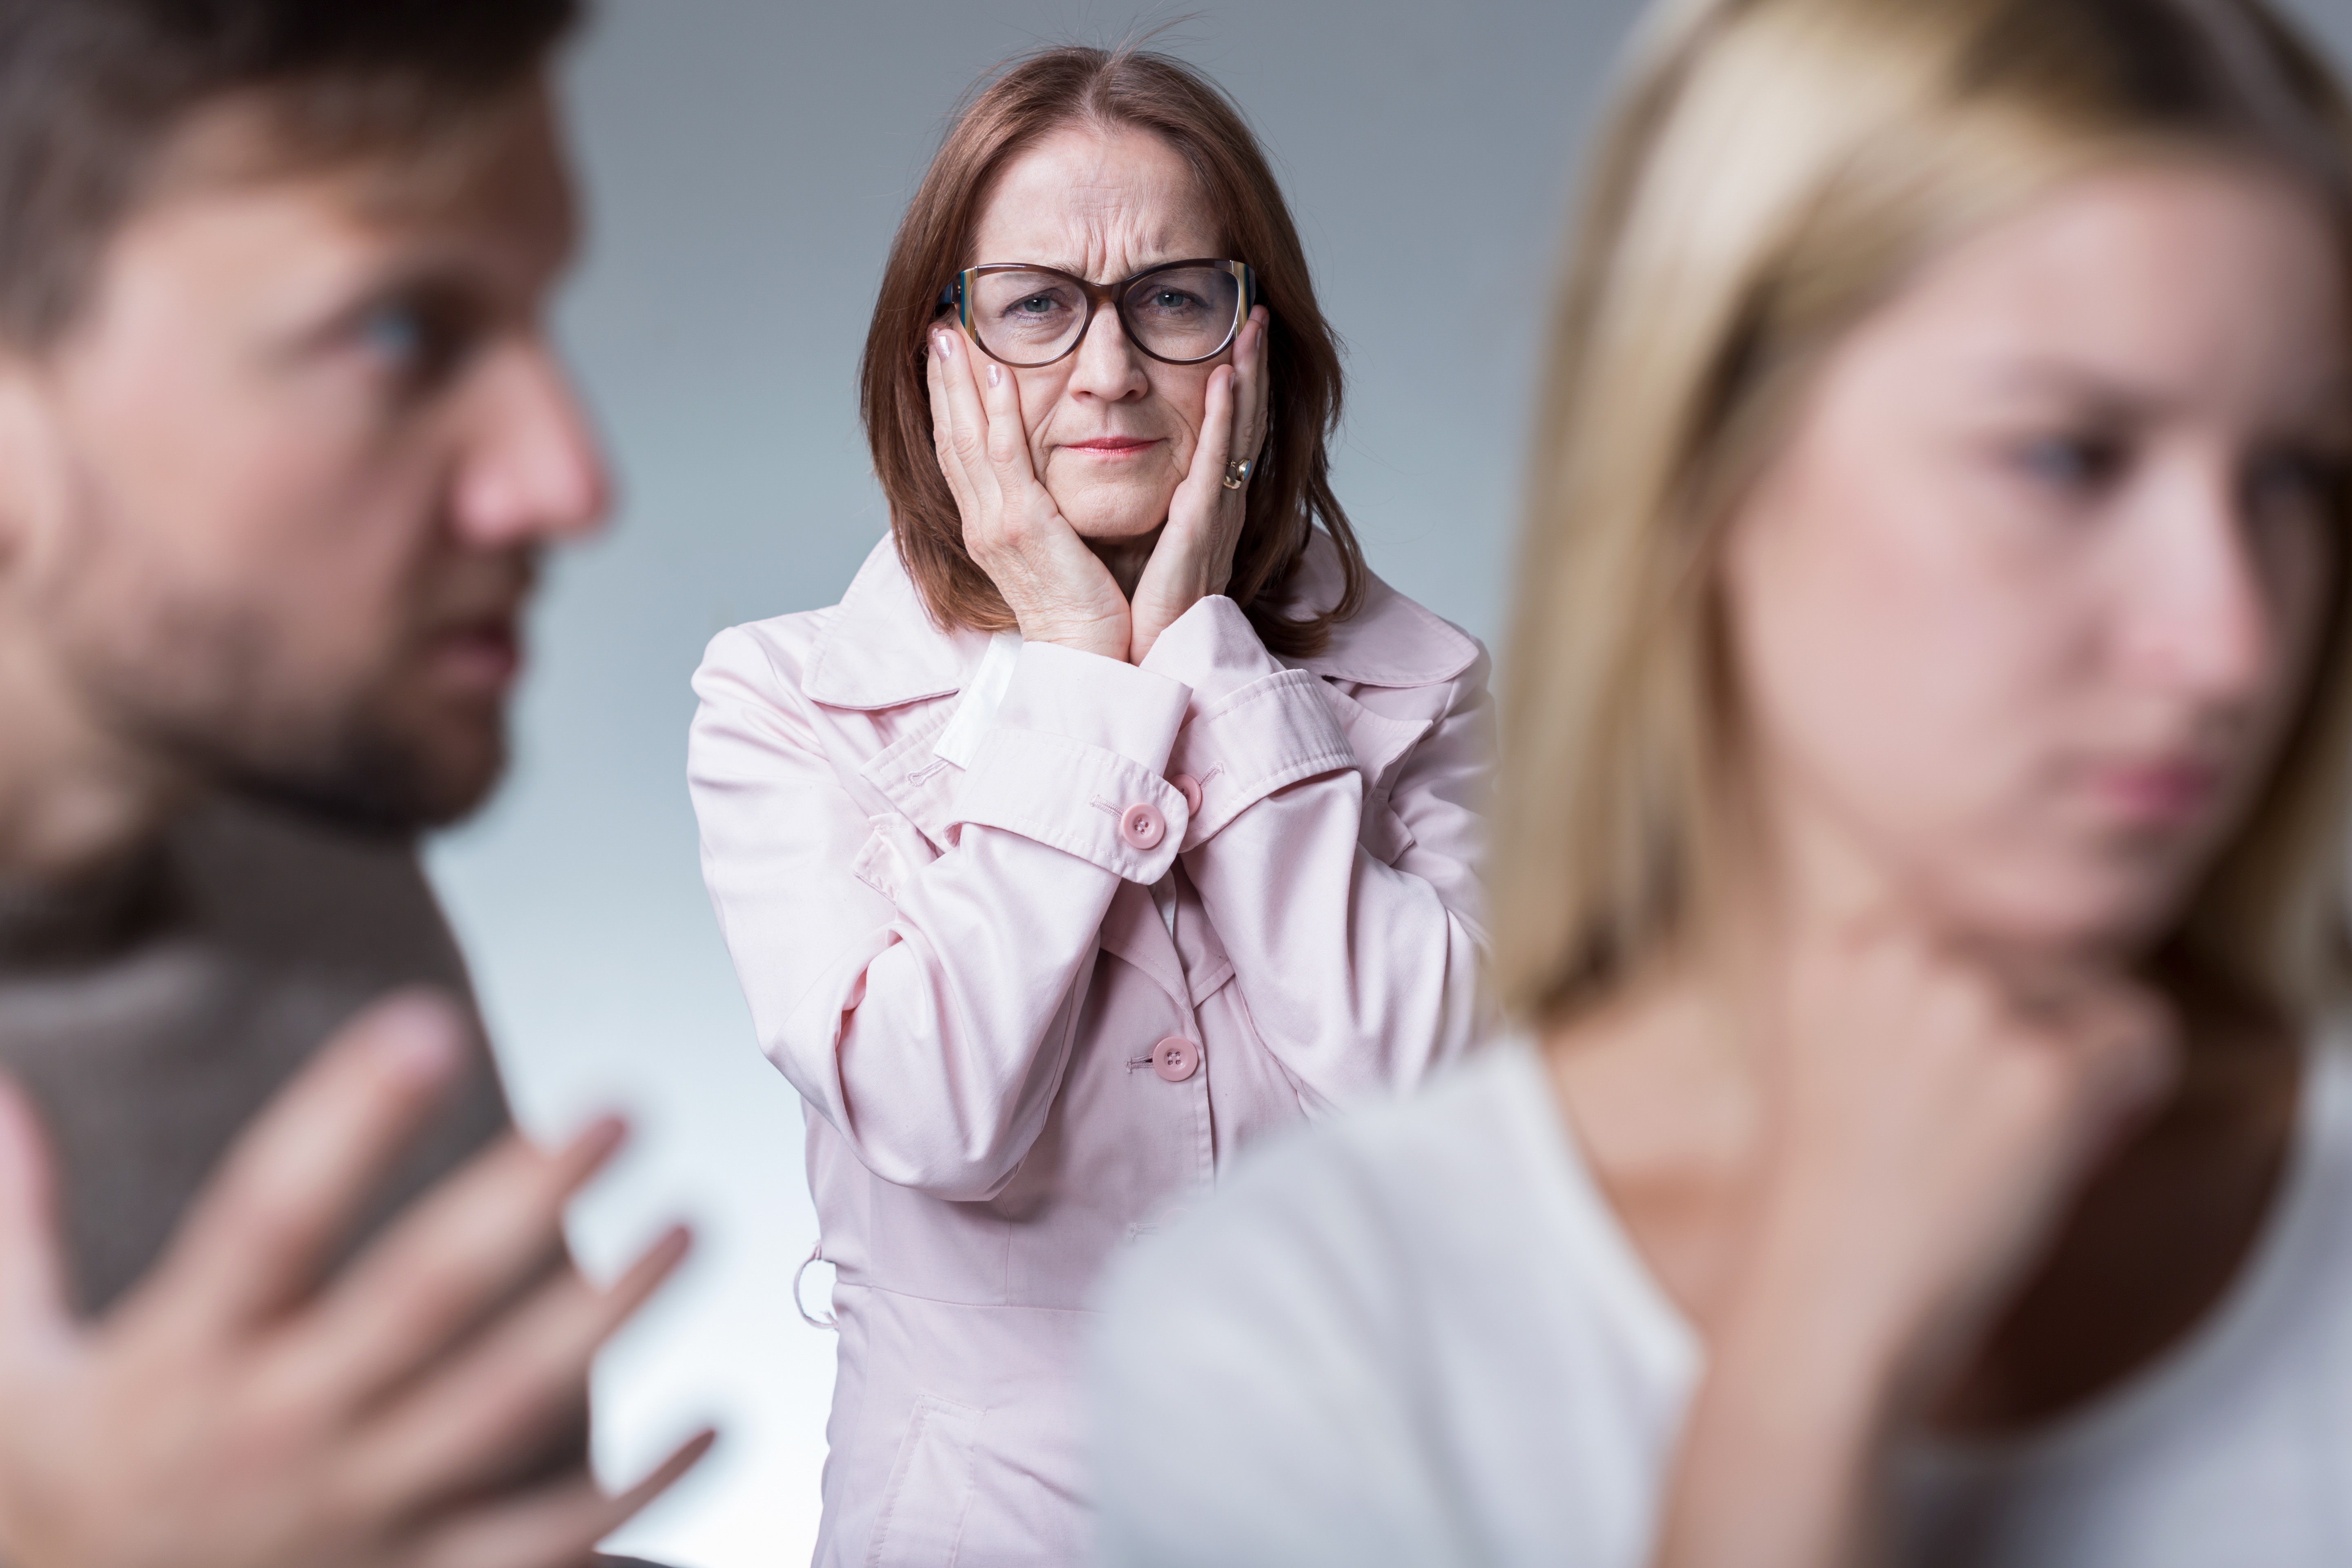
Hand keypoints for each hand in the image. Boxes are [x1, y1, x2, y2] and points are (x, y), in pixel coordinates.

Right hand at [0, 990, 711, 1567]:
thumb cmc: (47, 1519)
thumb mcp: (2, 1377)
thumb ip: (13, 1227)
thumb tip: (2, 1087)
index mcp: (176, 1366)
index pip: (271, 1215)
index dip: (349, 1117)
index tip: (431, 1022)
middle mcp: (275, 1439)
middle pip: (424, 1298)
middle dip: (529, 1198)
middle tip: (622, 1110)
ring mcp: (354, 1526)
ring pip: (508, 1408)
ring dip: (611, 1318)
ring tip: (692, 1229)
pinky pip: (544, 1546)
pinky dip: (638, 1495)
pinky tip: (716, 1426)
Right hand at [927, 326, 1130, 659]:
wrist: (1089, 656)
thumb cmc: (1082, 609)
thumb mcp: (1052, 550)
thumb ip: (1039, 513)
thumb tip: (1037, 485)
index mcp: (987, 527)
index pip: (959, 451)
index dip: (948, 401)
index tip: (945, 358)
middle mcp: (982, 522)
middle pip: (951, 436)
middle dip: (942, 380)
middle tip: (937, 328)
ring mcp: (996, 525)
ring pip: (968, 438)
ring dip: (960, 382)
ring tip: (954, 333)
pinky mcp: (1024, 527)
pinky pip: (1006, 460)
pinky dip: (998, 415)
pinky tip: (999, 376)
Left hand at [1128, 307, 1269, 663]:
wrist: (1141, 658)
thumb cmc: (1139, 608)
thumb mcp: (1148, 542)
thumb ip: (1153, 504)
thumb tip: (1133, 467)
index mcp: (1204, 505)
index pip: (1225, 431)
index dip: (1240, 383)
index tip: (1239, 334)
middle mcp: (1218, 504)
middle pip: (1242, 421)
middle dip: (1254, 365)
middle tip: (1257, 311)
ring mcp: (1214, 514)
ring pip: (1237, 432)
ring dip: (1248, 376)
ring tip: (1253, 327)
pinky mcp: (1199, 528)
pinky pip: (1214, 464)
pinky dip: (1223, 420)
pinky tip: (1226, 380)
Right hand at [1757, 922, 2175, 1389]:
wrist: (1828, 1307)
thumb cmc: (1832, 1208)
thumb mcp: (1826, 1060)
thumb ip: (1890, 997)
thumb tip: (2006, 977)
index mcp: (1838, 948)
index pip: (1966, 933)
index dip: (1987, 1009)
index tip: (1968, 1078)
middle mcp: (1902, 956)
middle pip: (2036, 960)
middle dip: (2041, 1036)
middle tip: (2001, 1124)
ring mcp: (1973, 1007)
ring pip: (2096, 993)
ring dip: (2083, 1063)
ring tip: (2026, 1140)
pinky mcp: (2044, 1070)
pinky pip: (2143, 1041)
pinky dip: (2133, 1093)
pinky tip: (2079, 1147)